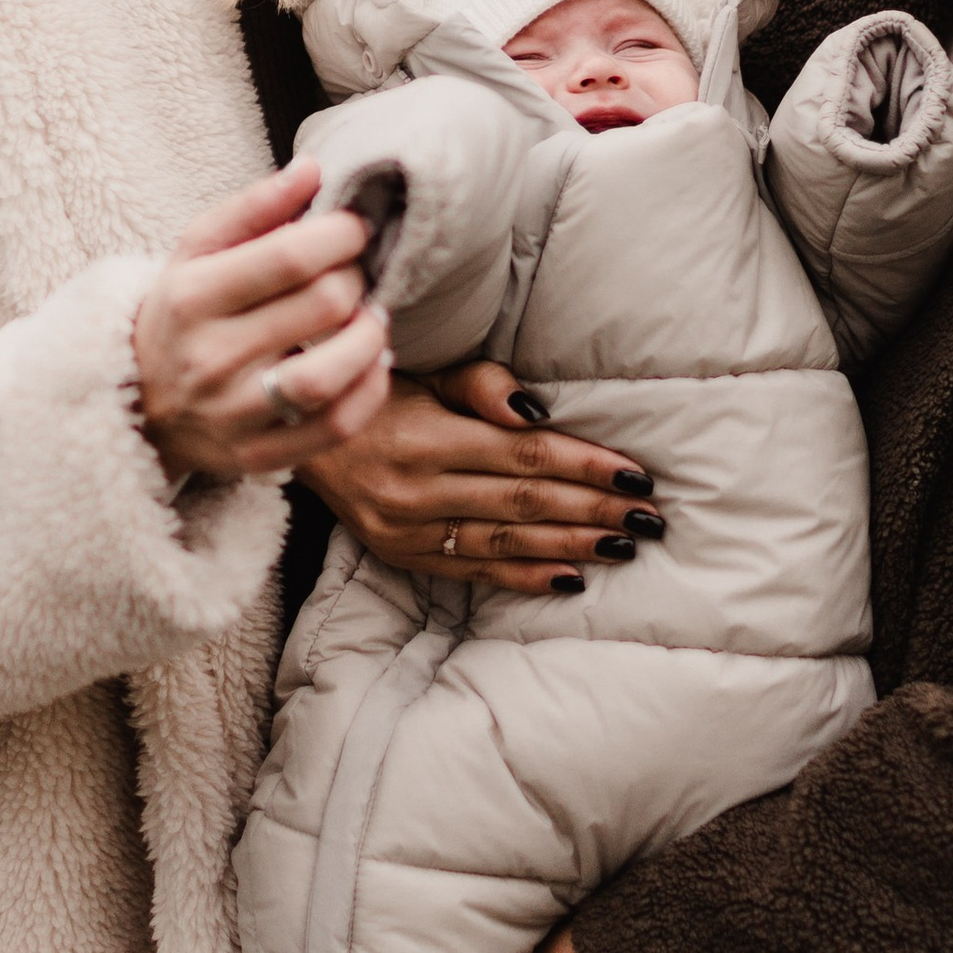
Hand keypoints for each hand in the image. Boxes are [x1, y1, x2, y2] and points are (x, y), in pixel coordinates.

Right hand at [132, 155, 391, 485]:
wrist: (137, 402)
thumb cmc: (181, 312)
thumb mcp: (196, 250)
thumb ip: (254, 206)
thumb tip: (313, 170)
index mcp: (192, 296)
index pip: (290, 256)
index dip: (342, 235)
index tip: (355, 229)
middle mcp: (209, 357)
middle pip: (322, 308)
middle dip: (357, 281)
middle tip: (356, 275)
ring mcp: (232, 414)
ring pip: (330, 376)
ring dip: (370, 338)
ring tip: (370, 319)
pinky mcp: (255, 457)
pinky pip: (334, 427)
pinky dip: (369, 392)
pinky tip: (372, 364)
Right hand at [304, 357, 658, 596]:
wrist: (303, 437)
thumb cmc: (380, 395)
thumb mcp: (427, 374)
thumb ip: (484, 386)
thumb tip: (538, 412)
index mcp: (428, 438)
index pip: (525, 456)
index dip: (586, 466)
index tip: (637, 475)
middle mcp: (417, 490)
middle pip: (524, 502)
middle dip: (594, 510)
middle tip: (649, 518)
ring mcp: (408, 530)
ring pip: (506, 541)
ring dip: (572, 545)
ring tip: (624, 546)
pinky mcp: (401, 556)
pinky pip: (474, 570)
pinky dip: (526, 576)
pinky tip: (570, 578)